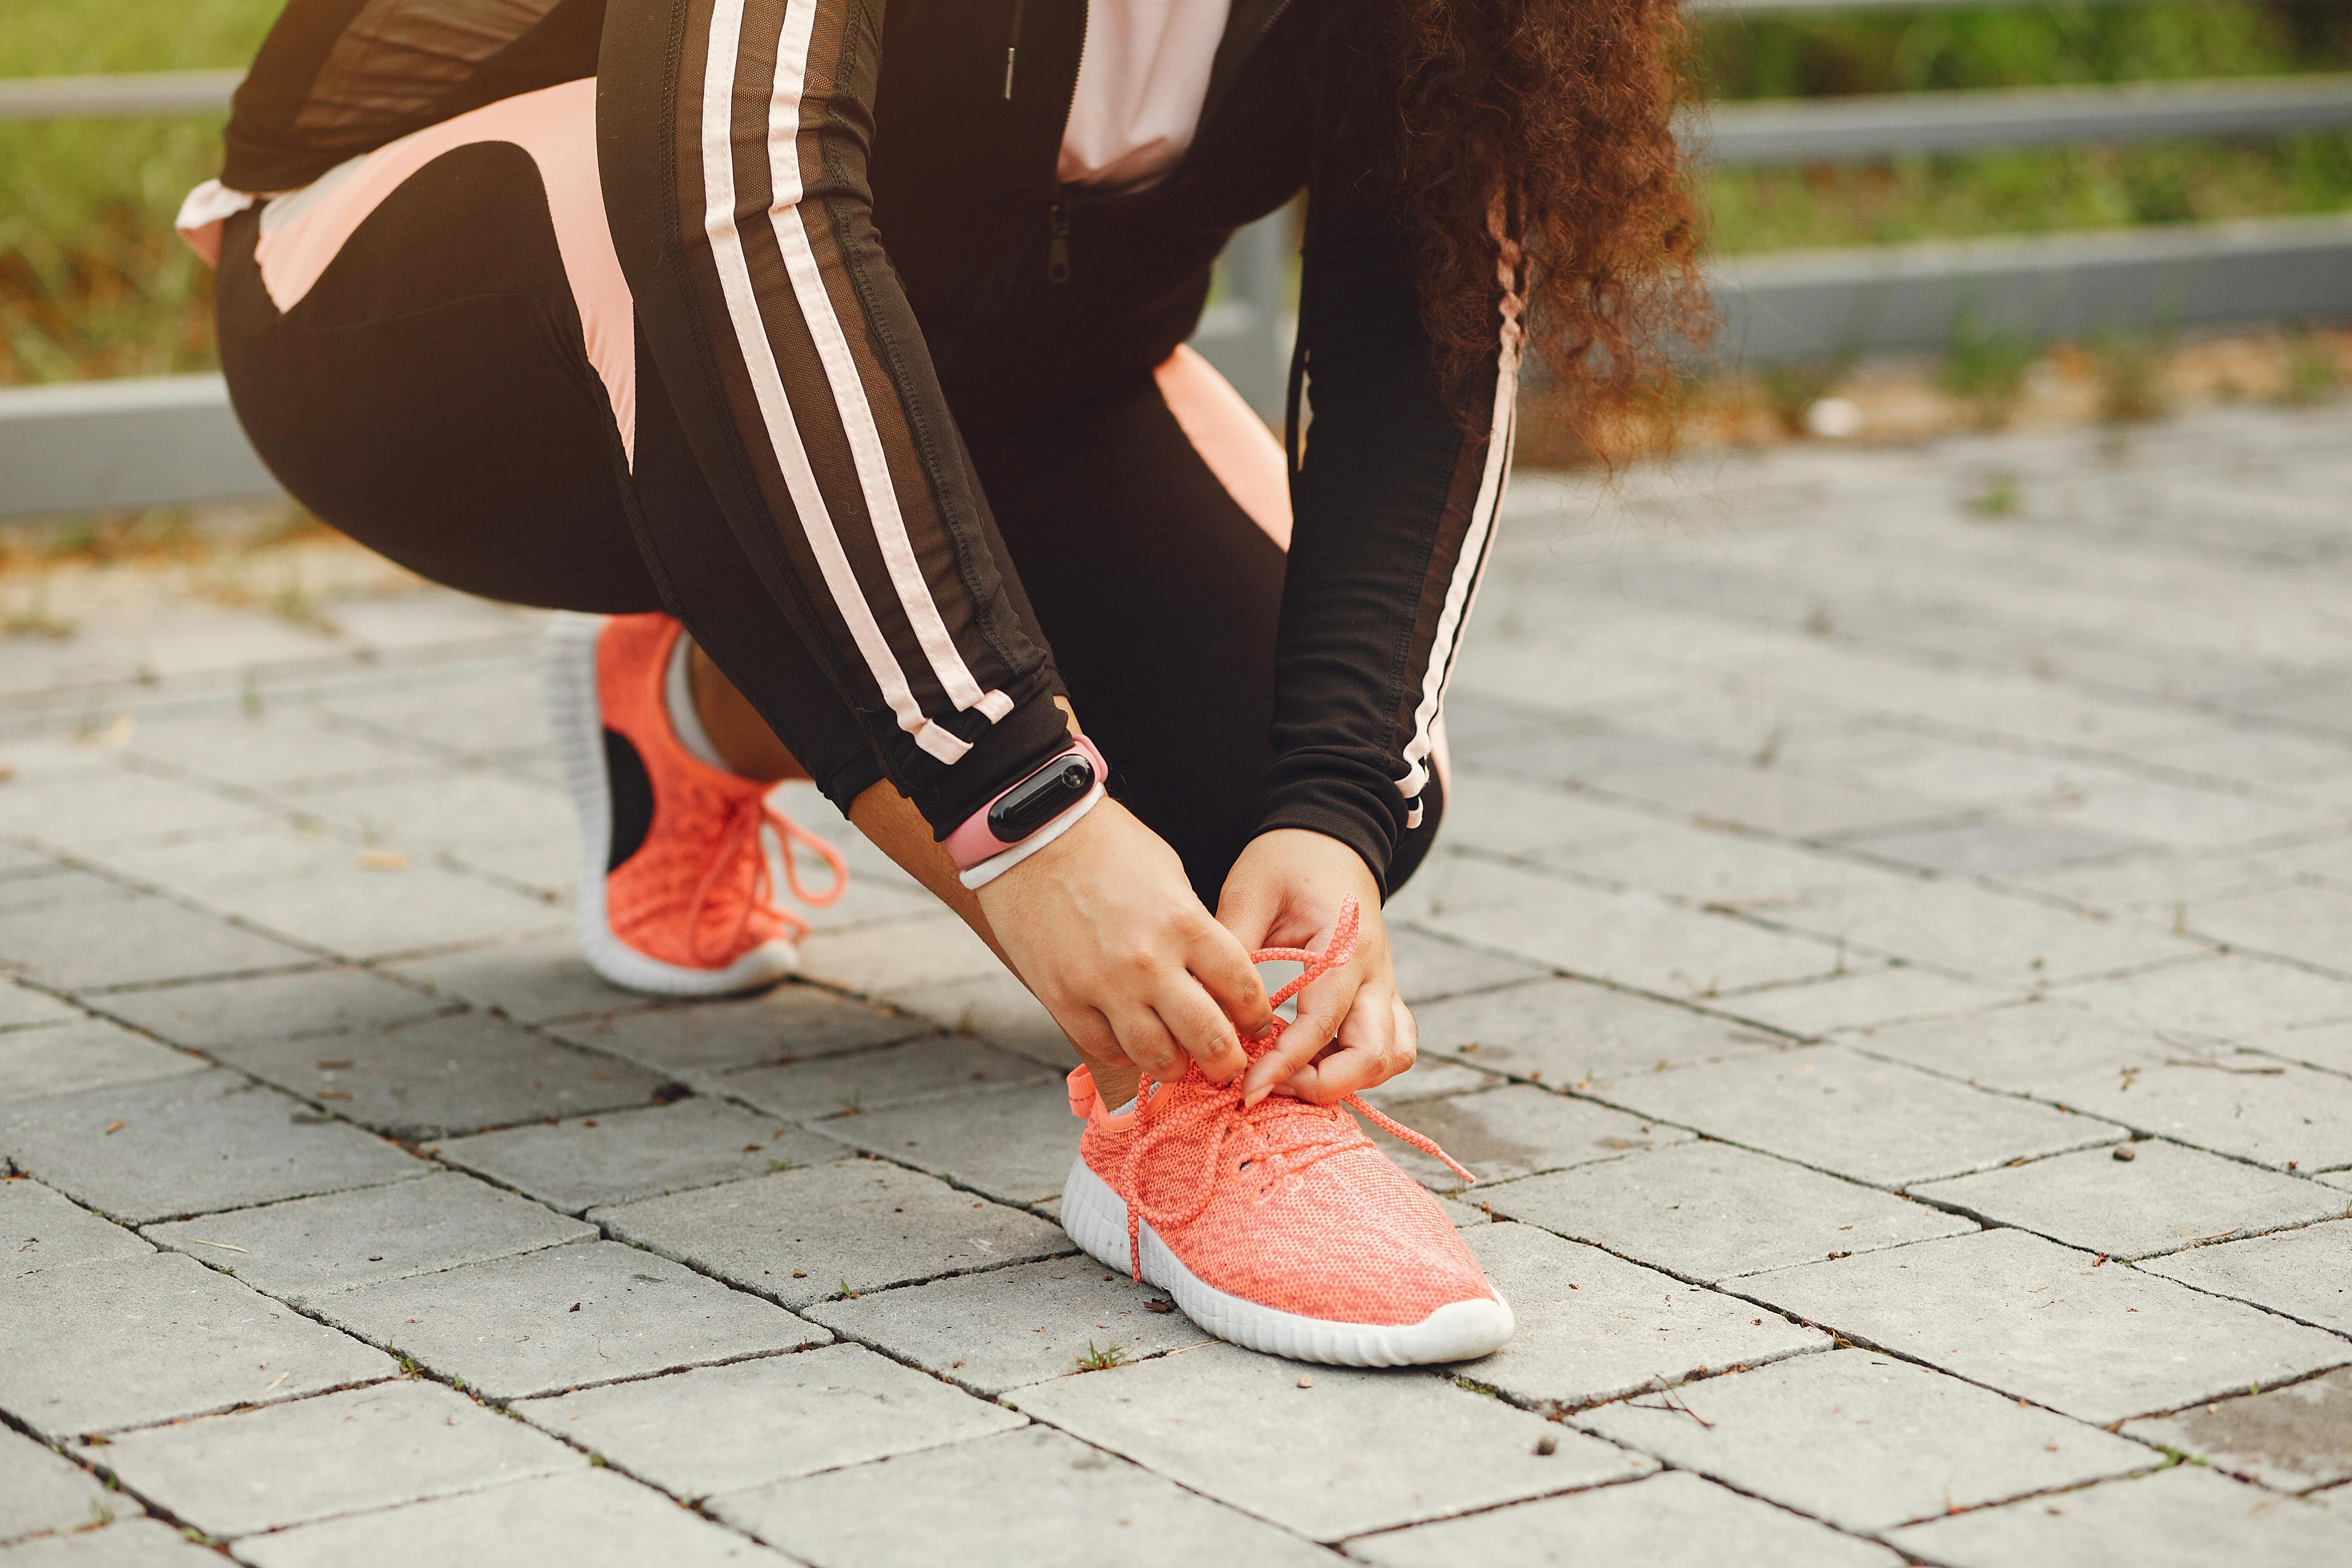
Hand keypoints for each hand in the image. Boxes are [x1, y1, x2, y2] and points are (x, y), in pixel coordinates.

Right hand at [976, 798, 1272, 1084]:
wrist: (1032, 837)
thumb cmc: (1107, 846)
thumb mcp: (1170, 875)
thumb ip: (1195, 929)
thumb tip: (1210, 975)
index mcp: (1185, 923)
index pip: (1242, 989)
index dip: (1257, 1016)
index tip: (1257, 1025)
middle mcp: (1149, 963)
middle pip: (1209, 1039)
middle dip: (1227, 1062)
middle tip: (1228, 1065)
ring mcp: (1103, 986)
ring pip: (1157, 1057)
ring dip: (1176, 1065)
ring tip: (1179, 1059)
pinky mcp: (1063, 1000)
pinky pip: (1106, 1049)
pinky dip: (1126, 1054)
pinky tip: (1133, 1043)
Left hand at [1217, 828, 1416, 1105]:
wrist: (1327, 838)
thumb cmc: (1285, 860)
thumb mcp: (1248, 894)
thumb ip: (1232, 952)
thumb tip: (1208, 1013)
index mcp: (1345, 948)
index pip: (1320, 1028)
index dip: (1283, 1067)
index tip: (1245, 1090)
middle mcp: (1376, 973)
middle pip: (1374, 1057)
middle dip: (1322, 1086)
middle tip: (1269, 1084)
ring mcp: (1385, 985)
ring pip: (1393, 1057)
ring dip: (1348, 1079)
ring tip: (1292, 1077)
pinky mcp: (1381, 994)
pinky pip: (1390, 1045)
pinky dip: (1358, 1066)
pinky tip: (1312, 1062)